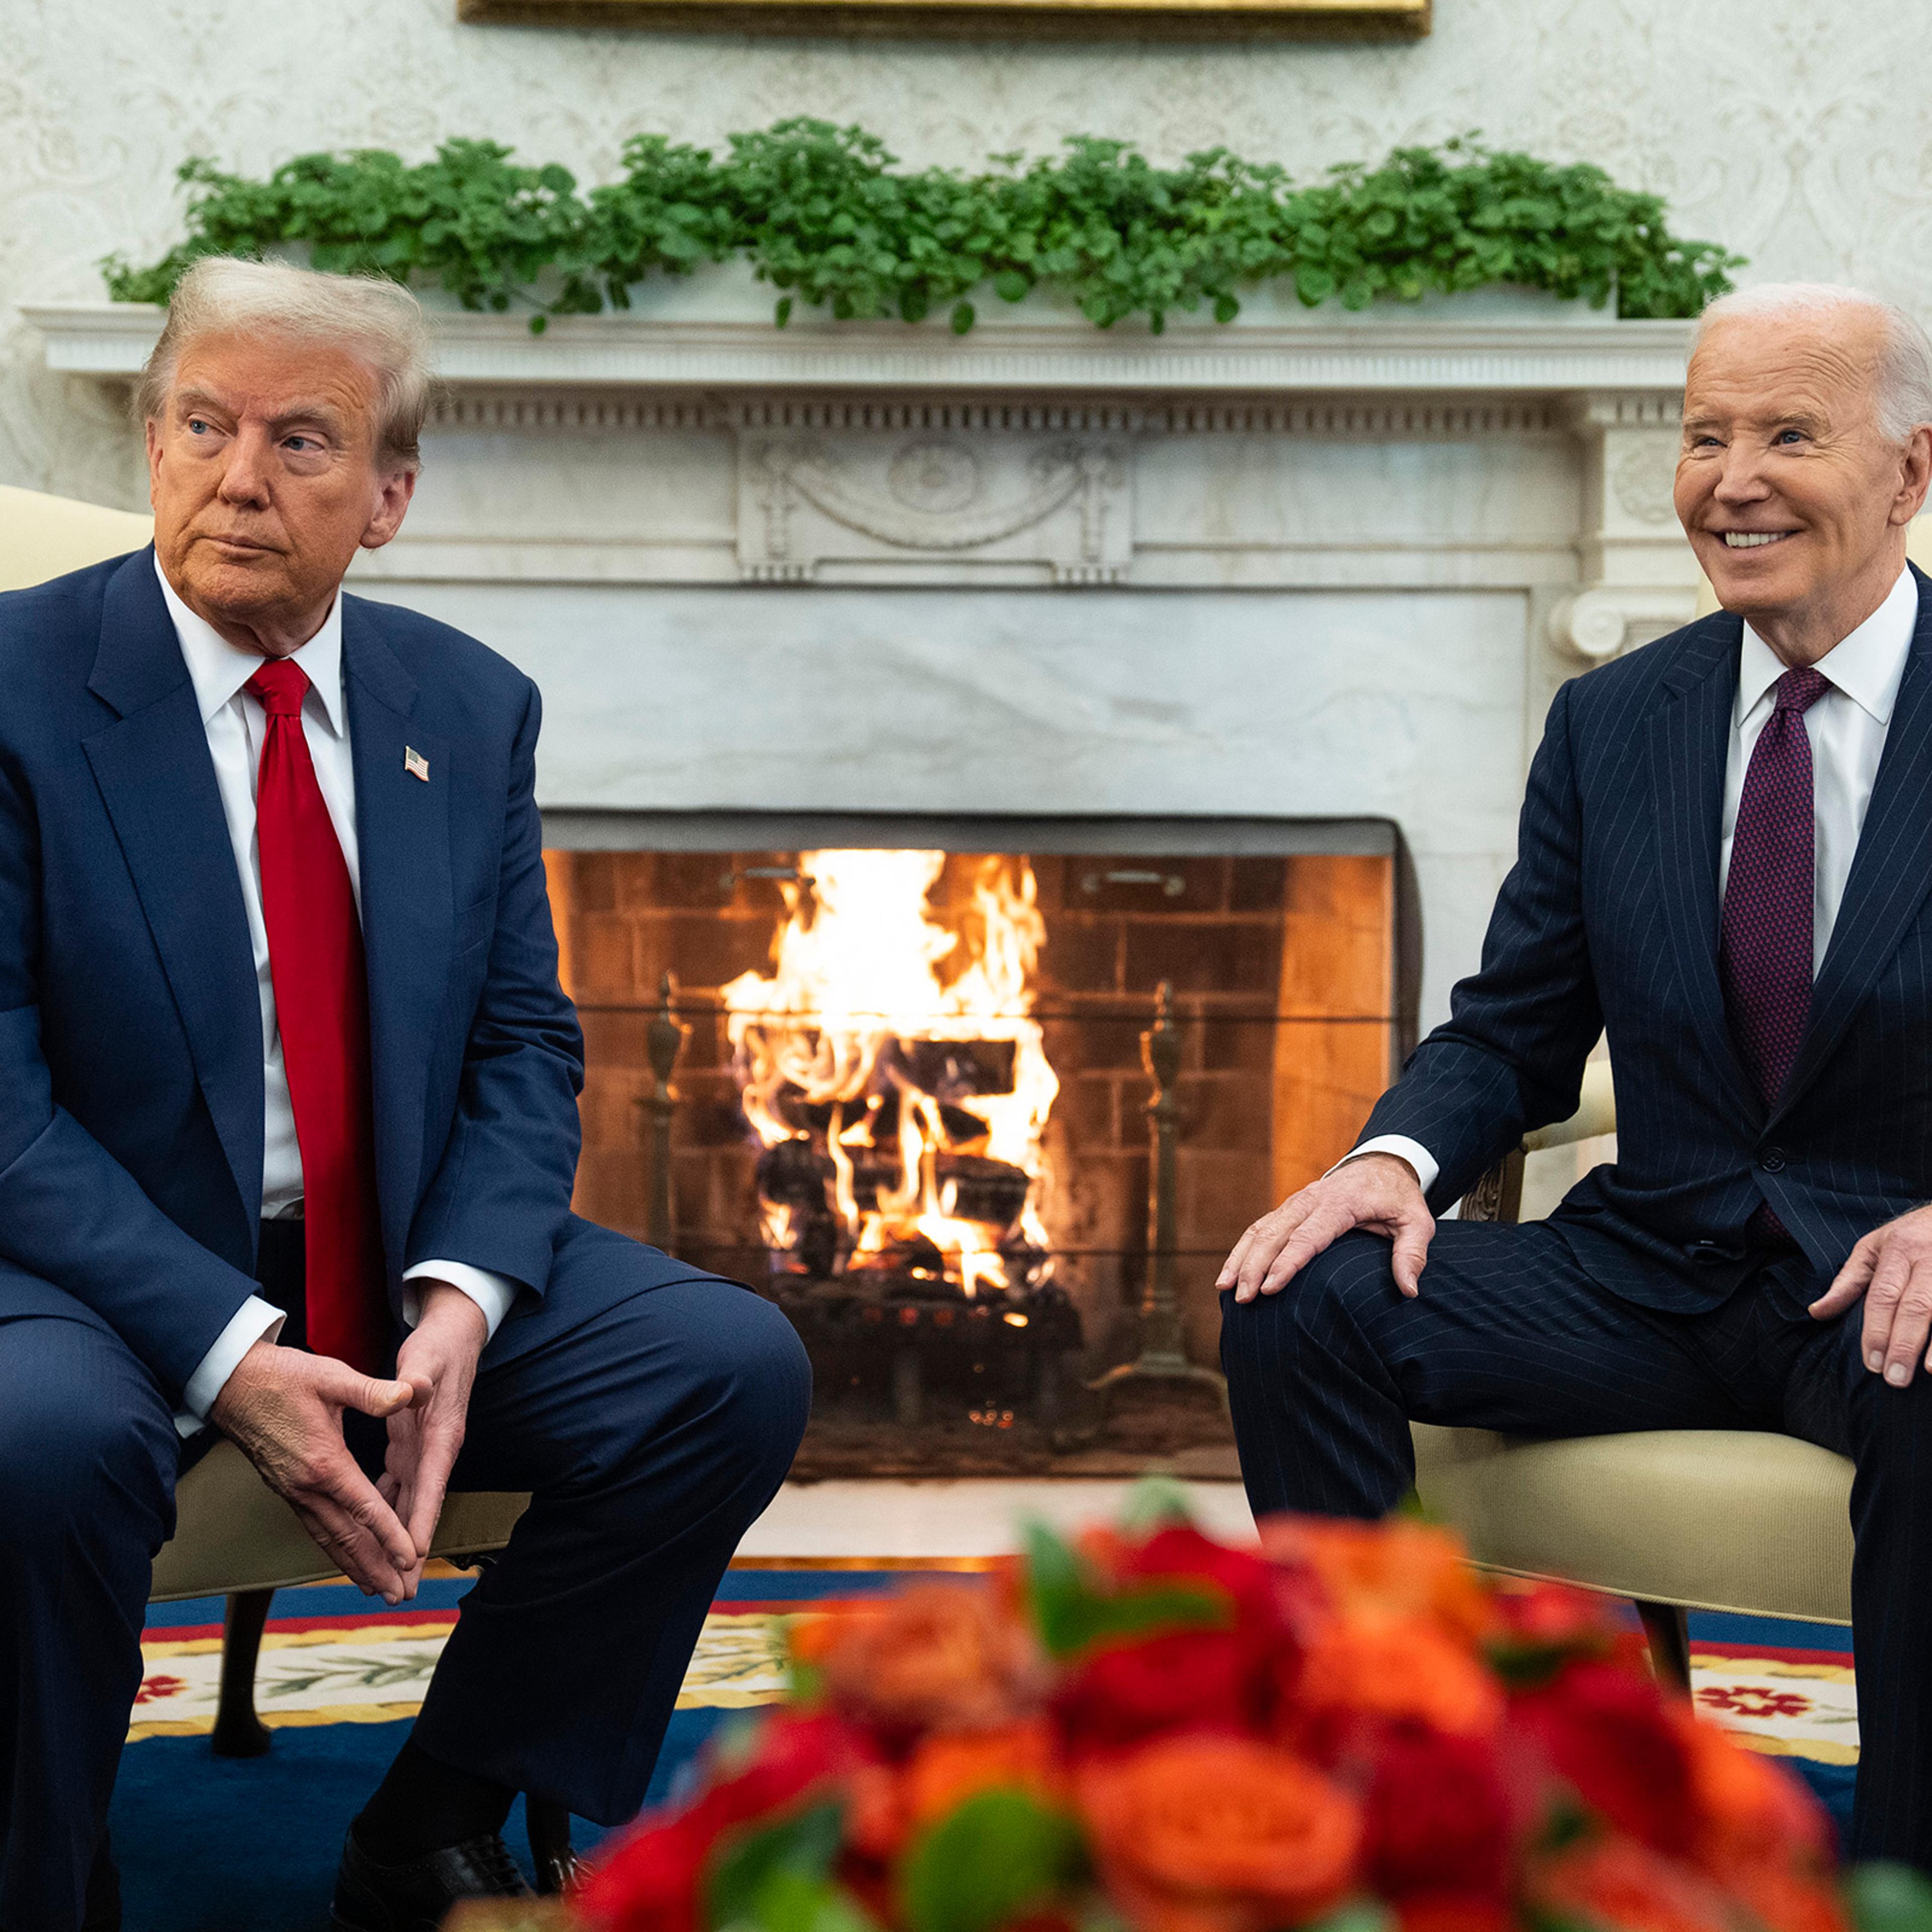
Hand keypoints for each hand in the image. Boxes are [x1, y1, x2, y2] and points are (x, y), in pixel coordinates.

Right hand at [211, 1342, 418, 1602]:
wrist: (232, 1383)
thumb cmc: (284, 1376)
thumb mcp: (332, 1377)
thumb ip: (373, 1391)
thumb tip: (409, 1394)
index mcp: (324, 1462)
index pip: (364, 1508)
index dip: (390, 1534)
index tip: (410, 1559)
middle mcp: (306, 1486)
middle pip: (346, 1537)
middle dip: (375, 1567)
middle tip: (399, 1595)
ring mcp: (293, 1491)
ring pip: (328, 1538)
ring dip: (354, 1565)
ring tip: (377, 1589)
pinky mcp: (287, 1489)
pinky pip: (315, 1527)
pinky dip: (334, 1548)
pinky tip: (346, 1557)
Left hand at [380, 1281, 486, 1591]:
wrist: (453, 1336)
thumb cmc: (438, 1348)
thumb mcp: (427, 1358)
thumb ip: (419, 1377)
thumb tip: (415, 1387)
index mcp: (441, 1434)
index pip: (431, 1483)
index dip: (422, 1519)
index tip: (415, 1553)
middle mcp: (435, 1451)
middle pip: (422, 1508)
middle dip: (411, 1550)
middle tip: (401, 1591)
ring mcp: (423, 1452)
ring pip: (409, 1505)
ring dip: (398, 1541)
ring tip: (388, 1579)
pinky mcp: (410, 1448)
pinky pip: (397, 1489)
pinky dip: (386, 1513)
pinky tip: (371, 1533)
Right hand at [1218, 1152, 1434, 1304]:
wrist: (1381, 1164)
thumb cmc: (1398, 1198)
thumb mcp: (1417, 1222)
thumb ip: (1412, 1254)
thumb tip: (1408, 1290)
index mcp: (1340, 1204)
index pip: (1308, 1237)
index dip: (1287, 1263)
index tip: (1270, 1289)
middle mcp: (1310, 1200)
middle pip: (1274, 1234)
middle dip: (1254, 1266)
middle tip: (1243, 1298)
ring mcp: (1295, 1203)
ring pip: (1260, 1229)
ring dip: (1241, 1258)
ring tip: (1225, 1289)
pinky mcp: (1288, 1209)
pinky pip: (1259, 1227)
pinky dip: (1242, 1250)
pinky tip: (1231, 1273)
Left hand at [1810, 1205, 1931, 1386]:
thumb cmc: (1907, 1236)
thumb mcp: (1872, 1248)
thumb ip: (1848, 1282)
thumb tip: (1817, 1312)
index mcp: (1898, 1251)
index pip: (1883, 1296)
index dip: (1877, 1331)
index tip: (1872, 1363)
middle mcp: (1930, 1259)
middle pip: (1916, 1306)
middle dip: (1904, 1344)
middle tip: (1895, 1379)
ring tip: (1931, 1371)